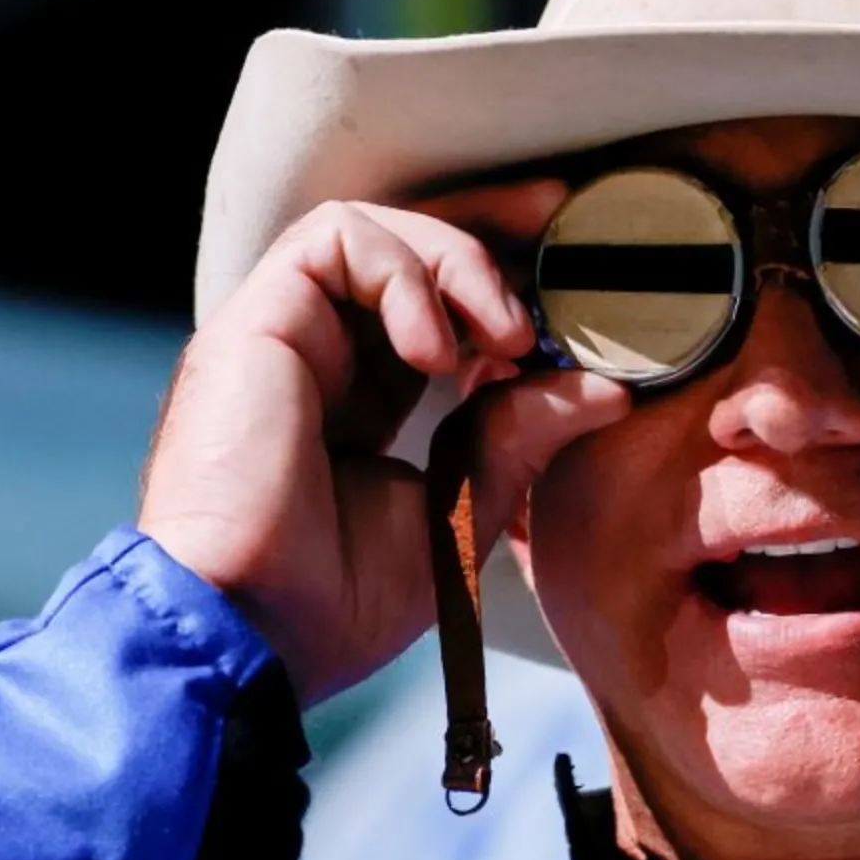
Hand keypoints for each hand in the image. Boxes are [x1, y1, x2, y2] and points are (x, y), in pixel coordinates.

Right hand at [139, 182, 628, 701]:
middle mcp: (319, 356)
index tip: (576, 283)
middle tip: (564, 228)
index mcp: (362, 402)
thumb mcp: (459, 513)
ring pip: (374, 230)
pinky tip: (439, 355)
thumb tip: (609, 390)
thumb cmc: (335, 602)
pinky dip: (404, 276)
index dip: (502, 281)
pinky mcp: (256, 321)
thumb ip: (519, 441)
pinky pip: (336, 240)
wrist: (250, 632)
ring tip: (506, 334)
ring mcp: (283, 334)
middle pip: (405, 248)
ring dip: (457, 261)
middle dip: (493, 227)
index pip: (435, 306)